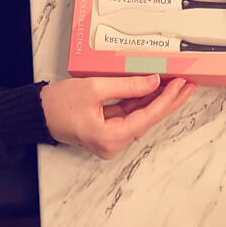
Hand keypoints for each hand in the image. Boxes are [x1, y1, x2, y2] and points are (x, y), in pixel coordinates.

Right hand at [39, 74, 195, 158]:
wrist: (37, 113)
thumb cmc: (58, 104)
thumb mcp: (95, 88)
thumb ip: (127, 86)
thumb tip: (153, 82)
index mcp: (109, 138)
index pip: (146, 117)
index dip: (166, 100)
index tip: (179, 84)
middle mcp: (112, 144)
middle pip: (147, 120)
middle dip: (168, 101)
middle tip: (188, 85)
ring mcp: (110, 139)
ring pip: (140, 118)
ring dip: (157, 101)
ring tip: (177, 85)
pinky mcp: (107, 131)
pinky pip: (130, 116)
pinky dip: (142, 102)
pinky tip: (156, 90)